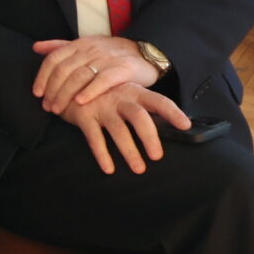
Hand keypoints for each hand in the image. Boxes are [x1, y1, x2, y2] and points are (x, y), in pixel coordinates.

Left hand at [32, 36, 161, 113]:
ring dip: (65, 94)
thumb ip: (60, 47)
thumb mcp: (85, 46)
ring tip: (59, 110)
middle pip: (64, 70)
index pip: (54, 59)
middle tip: (48, 107)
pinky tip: (80, 102)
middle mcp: (90, 49)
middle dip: (52, 90)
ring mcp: (107, 58)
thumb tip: (35, 47)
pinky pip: (103, 80)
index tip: (37, 93)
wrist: (146, 53)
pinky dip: (90, 91)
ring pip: (79, 76)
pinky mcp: (123, 68)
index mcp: (79, 44)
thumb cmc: (111, 54)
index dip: (42, 76)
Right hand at [58, 82, 189, 174]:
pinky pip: (93, 137)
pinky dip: (102, 154)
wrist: (67, 83)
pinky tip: (109, 169)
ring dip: (129, 150)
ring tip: (138, 169)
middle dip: (149, 137)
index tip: (186, 125)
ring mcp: (100, 106)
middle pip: (138, 116)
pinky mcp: (83, 115)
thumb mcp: (124, 93)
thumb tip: (171, 127)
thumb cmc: (104, 94)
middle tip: (157, 156)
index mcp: (134, 91)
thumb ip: (143, 107)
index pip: (158, 101)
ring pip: (118, 130)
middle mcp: (119, 98)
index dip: (172, 112)